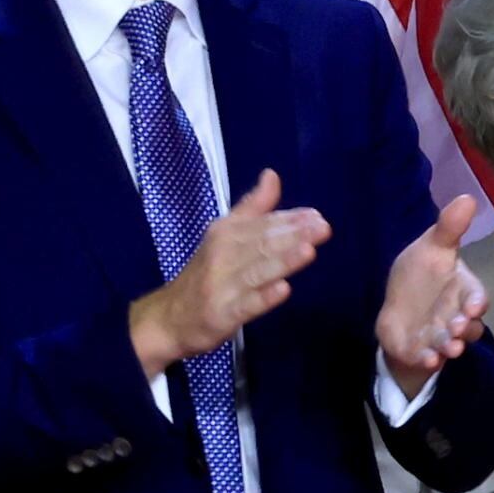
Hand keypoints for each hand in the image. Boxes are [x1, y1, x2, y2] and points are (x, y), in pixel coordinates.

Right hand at [128, 170, 327, 374]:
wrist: (170, 317)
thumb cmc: (208, 274)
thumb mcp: (225, 235)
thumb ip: (252, 208)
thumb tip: (272, 175)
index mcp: (224, 234)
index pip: (260, 224)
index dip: (288, 219)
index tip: (316, 215)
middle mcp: (222, 256)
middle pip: (261, 244)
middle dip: (292, 235)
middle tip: (322, 228)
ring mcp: (222, 286)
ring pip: (256, 272)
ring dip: (282, 261)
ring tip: (308, 251)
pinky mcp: (223, 313)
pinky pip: (245, 305)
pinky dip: (263, 297)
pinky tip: (283, 289)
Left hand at [373, 194, 491, 386]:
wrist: (399, 307)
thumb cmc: (420, 275)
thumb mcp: (431, 247)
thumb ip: (449, 228)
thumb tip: (468, 197)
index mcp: (463, 292)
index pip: (476, 297)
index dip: (476, 302)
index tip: (474, 306)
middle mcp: (457, 316)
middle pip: (466, 325)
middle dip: (462, 328)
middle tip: (455, 329)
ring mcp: (440, 336)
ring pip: (449, 343)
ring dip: (448, 346)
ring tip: (445, 349)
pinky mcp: (422, 350)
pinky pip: (427, 357)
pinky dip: (427, 360)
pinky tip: (424, 359)